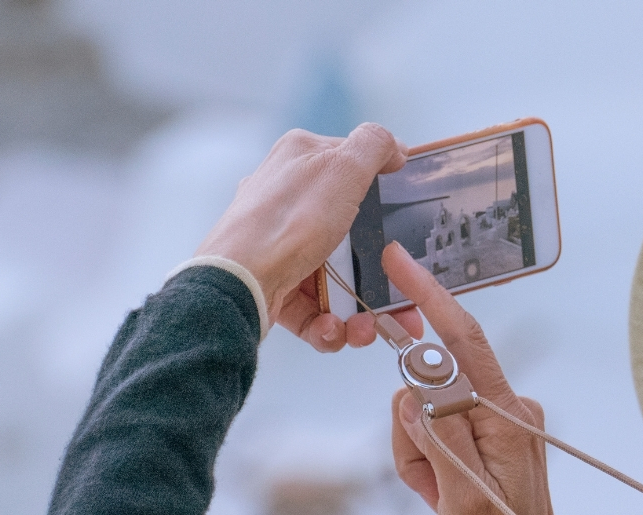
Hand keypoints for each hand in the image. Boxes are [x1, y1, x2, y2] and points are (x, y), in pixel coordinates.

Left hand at [195, 123, 421, 350]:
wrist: (237, 283)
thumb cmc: (288, 221)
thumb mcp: (342, 168)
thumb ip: (373, 145)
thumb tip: (394, 146)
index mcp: (298, 160)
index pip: (350, 164)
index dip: (380, 186)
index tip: (404, 210)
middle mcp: (285, 199)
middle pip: (347, 229)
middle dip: (377, 266)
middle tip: (398, 292)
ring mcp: (277, 243)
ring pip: (333, 275)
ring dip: (357, 307)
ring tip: (365, 327)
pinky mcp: (273, 283)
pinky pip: (311, 306)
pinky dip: (328, 323)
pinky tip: (334, 329)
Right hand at [384, 242, 552, 514]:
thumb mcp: (464, 495)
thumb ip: (439, 436)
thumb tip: (414, 390)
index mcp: (507, 416)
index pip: (463, 339)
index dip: (429, 294)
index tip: (400, 262)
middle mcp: (507, 408)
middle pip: (430, 384)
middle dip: (414, 431)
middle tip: (427, 479)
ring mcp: (498, 419)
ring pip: (424, 409)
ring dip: (419, 451)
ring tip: (439, 490)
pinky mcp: (487, 430)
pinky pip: (435, 426)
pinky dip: (428, 456)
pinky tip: (443, 484)